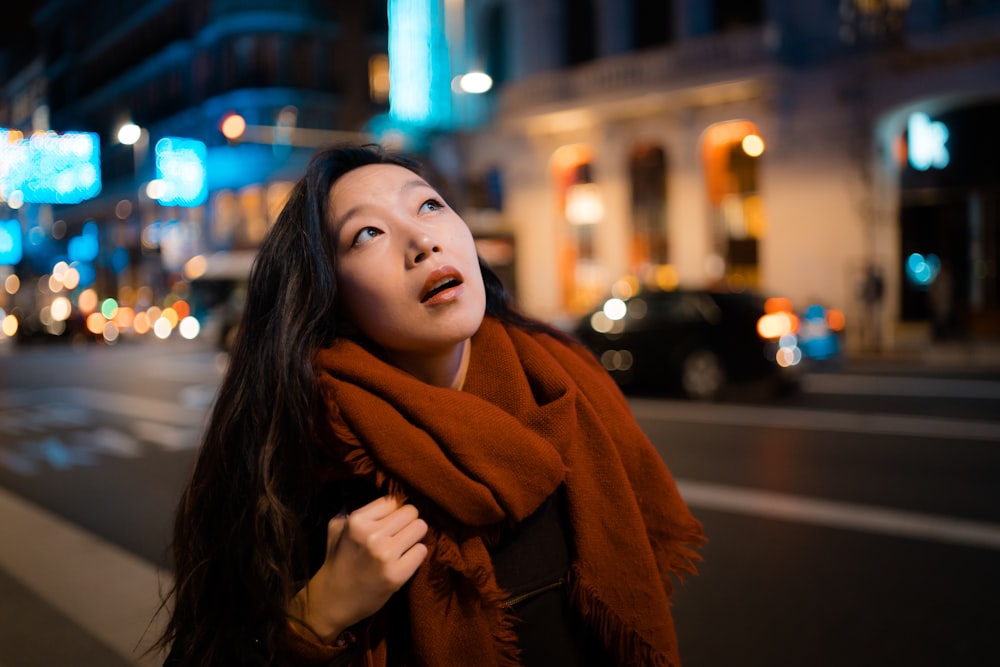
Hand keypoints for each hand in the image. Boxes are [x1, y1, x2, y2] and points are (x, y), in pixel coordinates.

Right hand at [289, 495, 428, 642]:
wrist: (333, 602)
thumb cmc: (337, 563)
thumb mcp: (336, 529)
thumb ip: (353, 511)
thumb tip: (379, 501)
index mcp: (357, 521)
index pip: (392, 501)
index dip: (392, 512)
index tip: (388, 523)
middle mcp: (372, 535)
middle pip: (411, 512)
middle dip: (407, 522)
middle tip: (398, 535)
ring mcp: (385, 555)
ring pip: (420, 528)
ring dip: (413, 537)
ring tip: (402, 547)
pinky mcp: (397, 574)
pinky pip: (422, 551)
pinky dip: (415, 555)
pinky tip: (404, 561)